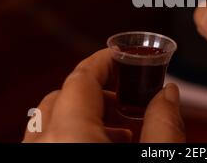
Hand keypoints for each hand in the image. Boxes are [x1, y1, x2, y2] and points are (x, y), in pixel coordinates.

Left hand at [23, 49, 184, 142]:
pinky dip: (71, 135)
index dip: (103, 61)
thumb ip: (164, 123)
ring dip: (83, 115)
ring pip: (50, 122)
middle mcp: (44, 147)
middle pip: (62, 97)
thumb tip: (169, 93)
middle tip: (125, 96)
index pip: (81, 79)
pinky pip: (47, 143)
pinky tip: (102, 147)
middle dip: (96, 91)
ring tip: (119, 130)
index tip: (119, 54)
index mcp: (71, 137)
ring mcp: (37, 158)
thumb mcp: (158, 159)